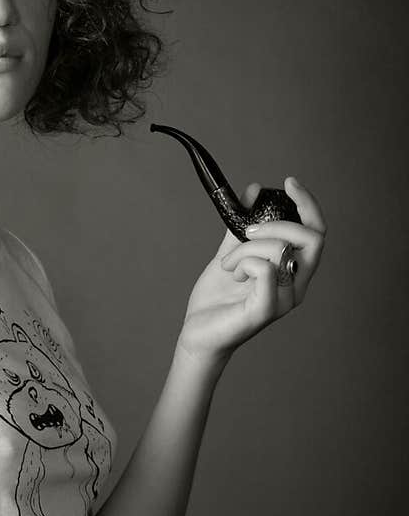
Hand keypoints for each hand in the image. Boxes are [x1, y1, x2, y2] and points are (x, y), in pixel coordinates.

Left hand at [177, 176, 326, 365]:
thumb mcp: (232, 253)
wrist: (198, 333)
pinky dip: (245, 261)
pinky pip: (265, 270)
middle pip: (313, 239)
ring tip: (229, 263)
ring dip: (247, 247)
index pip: (317, 233)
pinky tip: (233, 272)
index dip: (308, 204)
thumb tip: (253, 191)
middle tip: (247, 230)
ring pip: (282, 250)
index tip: (289, 183)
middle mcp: (297, 286)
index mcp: (294, 271)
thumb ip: (243, 225)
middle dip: (278, 224)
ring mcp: (284, 300)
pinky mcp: (265, 311)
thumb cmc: (218, 299)